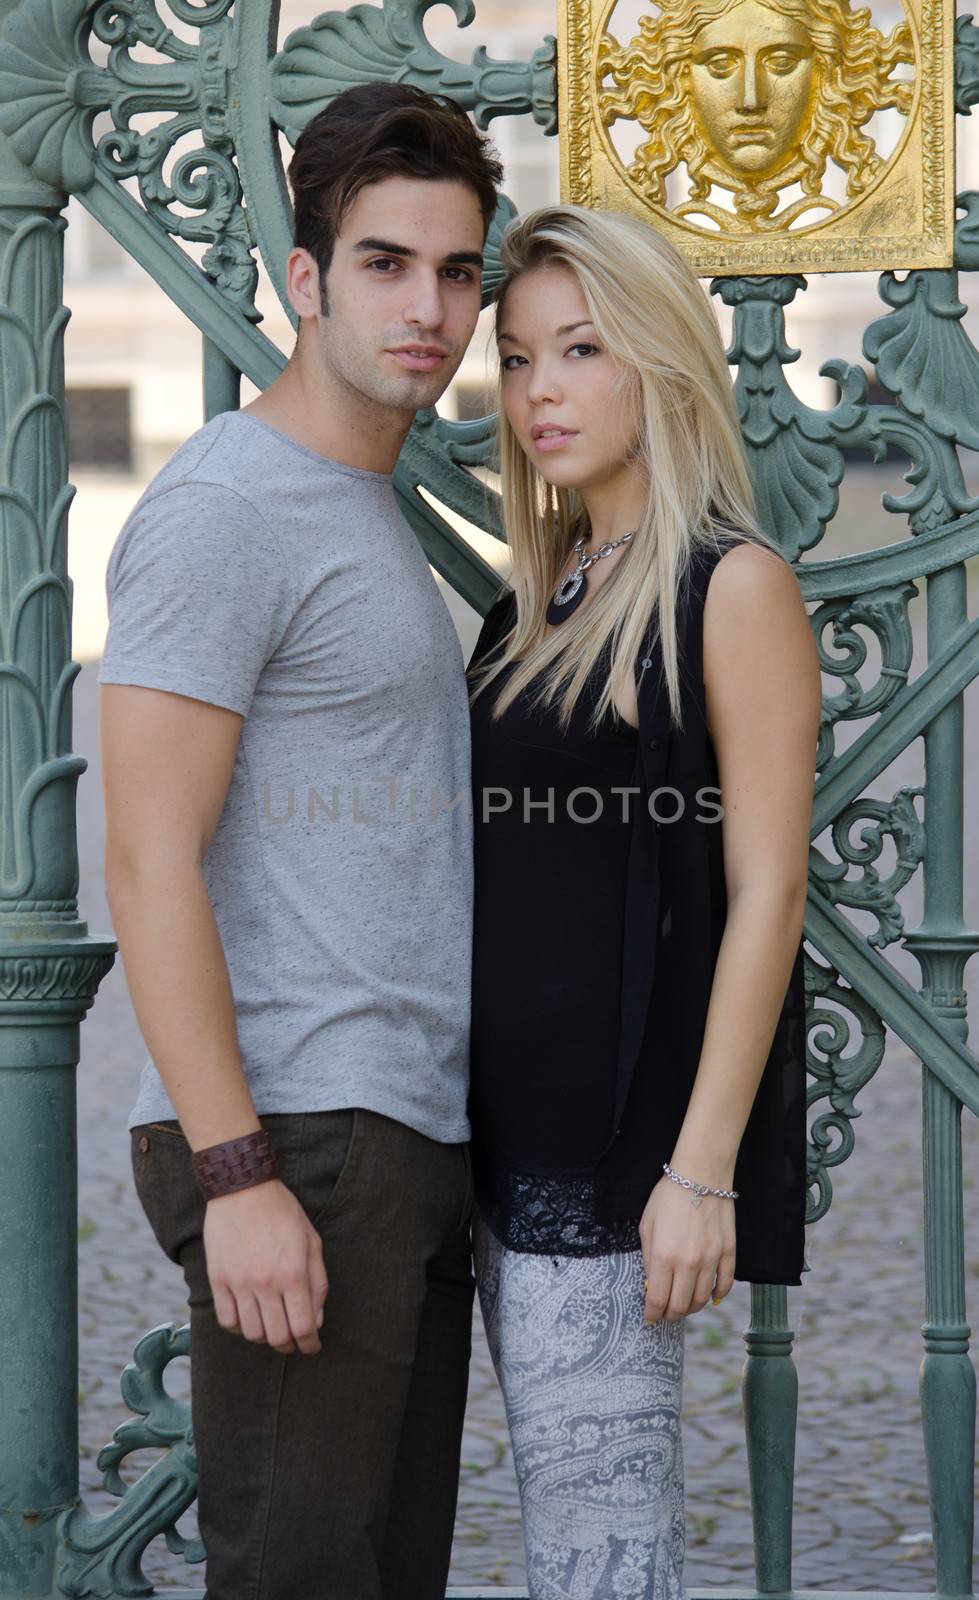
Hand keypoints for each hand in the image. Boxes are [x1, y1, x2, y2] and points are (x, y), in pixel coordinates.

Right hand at [203, 1179, 328, 1354]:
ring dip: (265, 1337)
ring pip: (251, 1333)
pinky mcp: (218, 1280)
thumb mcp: (312, 1242)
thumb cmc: (282, 1213)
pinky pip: (227, 1320)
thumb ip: (317, 1283)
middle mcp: (265, 1283)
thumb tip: (316, 1320)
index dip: (310, 1344)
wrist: (242, 1189)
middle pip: (277, 1337)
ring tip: (271, 1326)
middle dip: (290, 1346)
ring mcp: (238, 1283)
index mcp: (293, 1273)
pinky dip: (239, 1327)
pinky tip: (248, 1317)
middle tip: (294, 1341)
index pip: (303, 1327)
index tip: (312, 1346)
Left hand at [639, 1175, 735, 1322]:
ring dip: (691, 1307)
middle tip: (665, 1314)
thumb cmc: (668, 1197)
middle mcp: (689, 1263)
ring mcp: (711, 1259)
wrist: (700, 1174)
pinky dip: (717, 1296)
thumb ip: (648, 1258)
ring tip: (684, 1304)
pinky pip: (725, 1285)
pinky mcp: (729, 1252)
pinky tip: (709, 1297)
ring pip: (702, 1299)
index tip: (651, 1318)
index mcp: (664, 1256)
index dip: (653, 1314)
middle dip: (670, 1315)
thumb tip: (652, 1284)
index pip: (658, 1300)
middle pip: (680, 1306)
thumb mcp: (647, 1225)